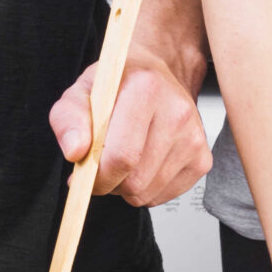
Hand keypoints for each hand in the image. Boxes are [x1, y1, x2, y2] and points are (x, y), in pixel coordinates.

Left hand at [49, 51, 210, 207]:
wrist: (159, 75)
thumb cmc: (119, 85)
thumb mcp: (81, 91)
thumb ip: (69, 119)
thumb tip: (75, 151)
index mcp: (146, 89)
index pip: (122, 155)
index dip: (97, 177)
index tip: (84, 176)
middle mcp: (177, 113)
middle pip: (136, 180)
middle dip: (109, 184)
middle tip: (100, 168)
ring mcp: (194, 138)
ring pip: (148, 193)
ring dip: (126, 188)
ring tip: (122, 162)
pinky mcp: (202, 159)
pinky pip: (163, 196)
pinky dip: (146, 190)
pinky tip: (142, 165)